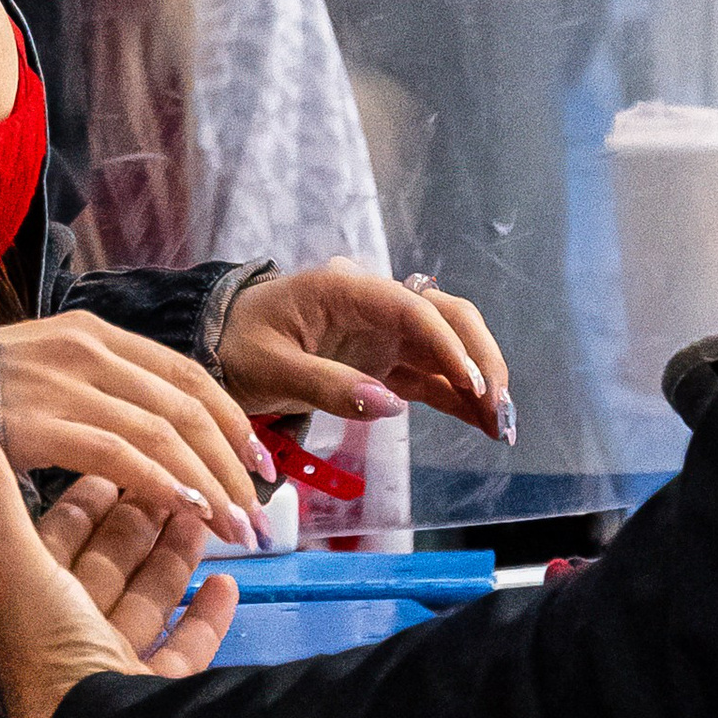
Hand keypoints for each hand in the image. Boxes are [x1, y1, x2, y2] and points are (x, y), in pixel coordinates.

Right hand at [0, 307, 263, 545]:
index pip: (188, 374)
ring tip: (236, 525)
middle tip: (259, 511)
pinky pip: (117, 455)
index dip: (233, 420)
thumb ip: (102, 395)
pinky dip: (161, 483)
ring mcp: (62, 382)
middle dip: (231, 462)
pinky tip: (186, 511)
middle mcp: (87, 348)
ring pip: (162, 432)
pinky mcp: (35, 422)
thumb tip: (164, 430)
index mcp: (95, 334)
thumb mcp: (48, 378)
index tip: (261, 462)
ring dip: (207, 482)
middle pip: (187, 405)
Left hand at [0, 408, 237, 717]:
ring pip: (145, 601)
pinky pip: (184, 651)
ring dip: (174, 559)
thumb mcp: (19, 562)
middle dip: (139, 522)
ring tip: (205, 517)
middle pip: (107, 565)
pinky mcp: (153, 701)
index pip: (56, 536)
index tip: (114, 458)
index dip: (84, 497)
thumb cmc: (51, 662)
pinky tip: (228, 584)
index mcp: (25, 604)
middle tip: (173, 478)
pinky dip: (206, 617)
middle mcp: (63, 636)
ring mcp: (109, 670)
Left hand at [215, 261, 510, 443]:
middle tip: (499, 408)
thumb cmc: (235, 345)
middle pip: (447, 318)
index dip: (449, 345)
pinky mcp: (382, 362)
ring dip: (479, 383)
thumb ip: (327, 385)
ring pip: (448, 349)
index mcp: (345, 290)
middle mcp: (374, 305)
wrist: (215, 344)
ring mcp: (382, 334)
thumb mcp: (270, 368)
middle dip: (481, 360)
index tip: (474, 385)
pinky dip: (458, 399)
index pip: (413, 309)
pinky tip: (483, 425)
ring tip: (502, 427)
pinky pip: (430, 377)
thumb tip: (391, 406)